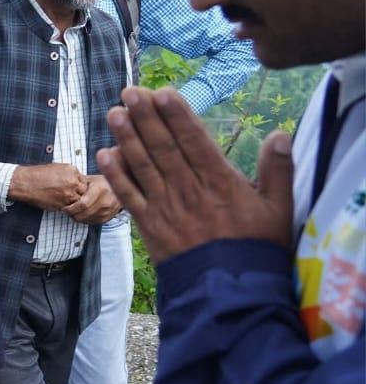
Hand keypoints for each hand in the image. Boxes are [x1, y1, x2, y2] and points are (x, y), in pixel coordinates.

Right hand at [8, 163, 86, 210]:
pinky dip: (66, 207)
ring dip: (73, 202)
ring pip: (79, 200)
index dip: (79, 186)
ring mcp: (69, 193)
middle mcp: (73, 181)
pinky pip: (70, 207)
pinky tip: (59, 203)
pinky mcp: (63, 203)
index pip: (84, 181)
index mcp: (72, 170)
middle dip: (78, 194)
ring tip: (64, 200)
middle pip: (84, 191)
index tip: (73, 189)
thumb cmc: (37, 175)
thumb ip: (69, 174)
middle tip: (70, 196)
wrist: (25, 182)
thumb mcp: (56, 168)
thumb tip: (77, 181)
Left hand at [63, 175, 121, 225]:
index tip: (64, 208)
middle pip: (84, 214)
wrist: (120, 188)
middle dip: (72, 214)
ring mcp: (109, 210)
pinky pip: (93, 222)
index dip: (71, 208)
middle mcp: (106, 201)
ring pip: (87, 219)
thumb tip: (64, 188)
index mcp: (100, 189)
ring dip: (77, 217)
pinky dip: (85, 220)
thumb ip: (79, 184)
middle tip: (66, 211)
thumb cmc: (101, 182)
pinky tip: (81, 214)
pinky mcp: (109, 217)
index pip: (83, 204)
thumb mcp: (90, 179)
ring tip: (73, 212)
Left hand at [98, 87, 292, 264]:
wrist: (231, 292)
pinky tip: (104, 154)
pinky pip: (129, 197)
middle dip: (146, 118)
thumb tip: (280, 134)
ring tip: (114, 113)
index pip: (195, 142)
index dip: (178, 116)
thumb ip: (279, 170)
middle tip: (130, 92)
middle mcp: (189, 190)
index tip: (163, 93)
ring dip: (127, 138)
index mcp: (221, 182)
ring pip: (143, 167)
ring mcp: (166, 207)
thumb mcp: (279, 209)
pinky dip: (116, 176)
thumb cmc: (257, 247)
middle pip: (164, 148)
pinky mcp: (149, 226)